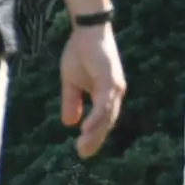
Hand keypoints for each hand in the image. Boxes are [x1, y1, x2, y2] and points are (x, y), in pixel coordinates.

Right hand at [61, 22, 124, 158]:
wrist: (86, 31)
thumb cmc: (80, 53)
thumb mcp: (71, 82)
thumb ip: (72, 101)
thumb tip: (69, 123)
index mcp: (106, 94)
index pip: (103, 120)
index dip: (94, 135)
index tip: (83, 150)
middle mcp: (114, 93)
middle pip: (107, 122)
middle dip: (95, 139)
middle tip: (83, 154)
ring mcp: (114, 87)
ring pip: (107, 115)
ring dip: (95, 132)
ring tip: (84, 147)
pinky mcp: (110, 80)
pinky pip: (104, 103)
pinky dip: (96, 117)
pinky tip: (86, 128)